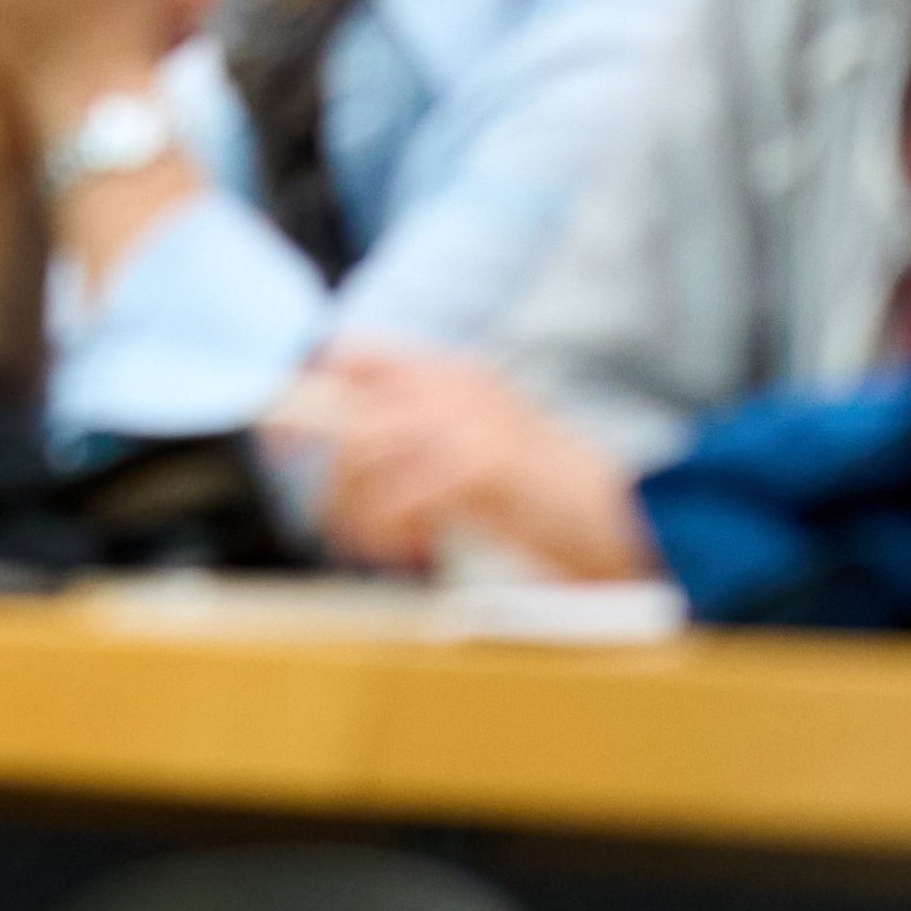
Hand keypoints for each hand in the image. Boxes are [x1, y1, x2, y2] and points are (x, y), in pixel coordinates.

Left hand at [271, 343, 659, 581]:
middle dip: (327, 475)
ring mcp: (466, 420)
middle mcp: (454, 385)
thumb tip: (345, 455)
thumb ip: (422, 440)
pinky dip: (392, 535)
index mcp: (455, 375)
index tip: (278, 440)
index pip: (353, 356)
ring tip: (382, 550)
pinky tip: (416, 554)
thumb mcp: (482, 451)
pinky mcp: (478, 464)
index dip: (306, 393)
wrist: (631, 521)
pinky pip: (397, 498)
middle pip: (346, 413)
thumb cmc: (552, 499)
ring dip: (357, 515)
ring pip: (361, 456)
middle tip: (331, 523)